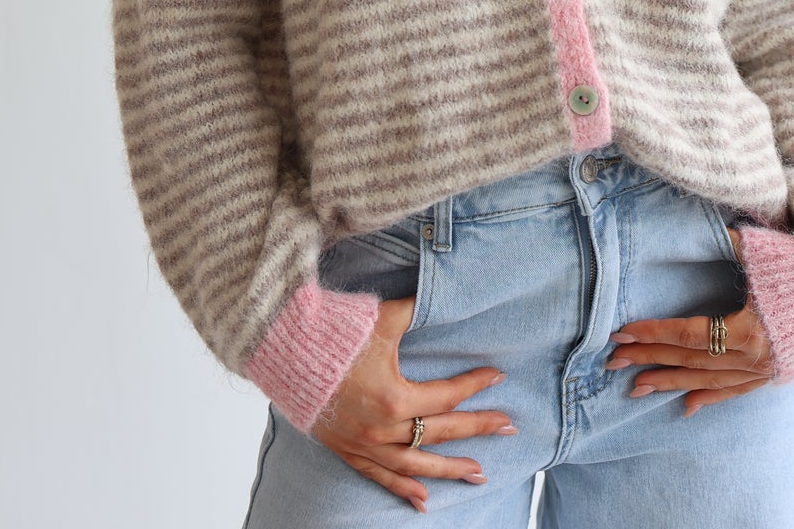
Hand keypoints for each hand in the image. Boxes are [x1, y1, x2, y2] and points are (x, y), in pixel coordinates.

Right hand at [311, 293, 515, 513]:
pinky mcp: (346, 449)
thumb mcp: (382, 318)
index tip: (498, 376)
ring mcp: (364, 444)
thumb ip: (416, 310)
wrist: (285, 352)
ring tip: (479, 474)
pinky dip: (403, 488)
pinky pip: (380, 476)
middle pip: (440, 432)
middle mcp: (382, 428)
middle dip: (477, 429)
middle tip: (508, 427)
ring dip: (449, 470)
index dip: (474, 385)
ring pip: (415, 464)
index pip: (446, 395)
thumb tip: (443, 293)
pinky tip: (424, 500)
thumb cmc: (335, 333)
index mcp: (394, 396)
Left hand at [604, 227, 775, 416]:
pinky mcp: (773, 374)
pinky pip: (734, 391)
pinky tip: (686, 407)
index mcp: (749, 329)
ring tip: (637, 389)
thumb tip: (698, 228)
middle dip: (650, 361)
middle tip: (613, 363)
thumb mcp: (763, 251)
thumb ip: (728, 242)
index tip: (622, 334)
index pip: (688, 333)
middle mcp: (754, 358)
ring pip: (707, 381)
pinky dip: (708, 398)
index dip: (653, 334)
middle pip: (691, 360)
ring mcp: (764, 371)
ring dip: (671, 383)